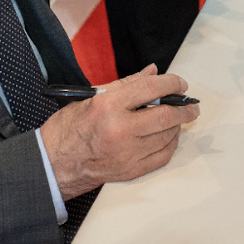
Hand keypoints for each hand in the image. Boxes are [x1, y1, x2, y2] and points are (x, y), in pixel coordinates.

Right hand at [38, 65, 200, 199]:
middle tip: (190, 104)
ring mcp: (127, 153)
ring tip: (176, 118)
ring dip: (177, 125)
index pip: (151, 89)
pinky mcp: (130, 171)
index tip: (179, 83)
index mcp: (108, 106)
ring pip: (167, 136)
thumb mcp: (92, 97)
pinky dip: (170, 144)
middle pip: (166, 115)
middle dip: (184, 107)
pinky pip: (162, 156)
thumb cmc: (67, 131)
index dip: (172, 83)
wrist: (52, 164)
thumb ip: (127, 84)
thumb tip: (152, 73)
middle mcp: (120, 130)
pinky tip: (168, 136)